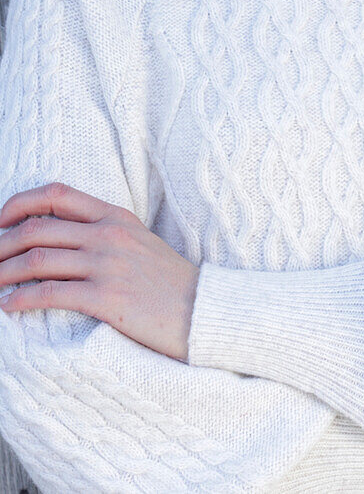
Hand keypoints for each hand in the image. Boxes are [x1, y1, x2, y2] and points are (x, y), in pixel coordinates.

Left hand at [0, 181, 199, 362]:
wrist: (201, 311)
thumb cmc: (167, 282)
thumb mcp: (139, 242)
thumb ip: (104, 233)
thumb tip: (58, 238)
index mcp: (115, 217)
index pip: (57, 194)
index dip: (19, 203)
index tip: (0, 220)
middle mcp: (108, 234)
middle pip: (38, 228)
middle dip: (1, 243)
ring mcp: (107, 264)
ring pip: (37, 260)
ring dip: (3, 272)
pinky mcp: (105, 297)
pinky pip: (49, 293)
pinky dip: (20, 298)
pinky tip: (8, 305)